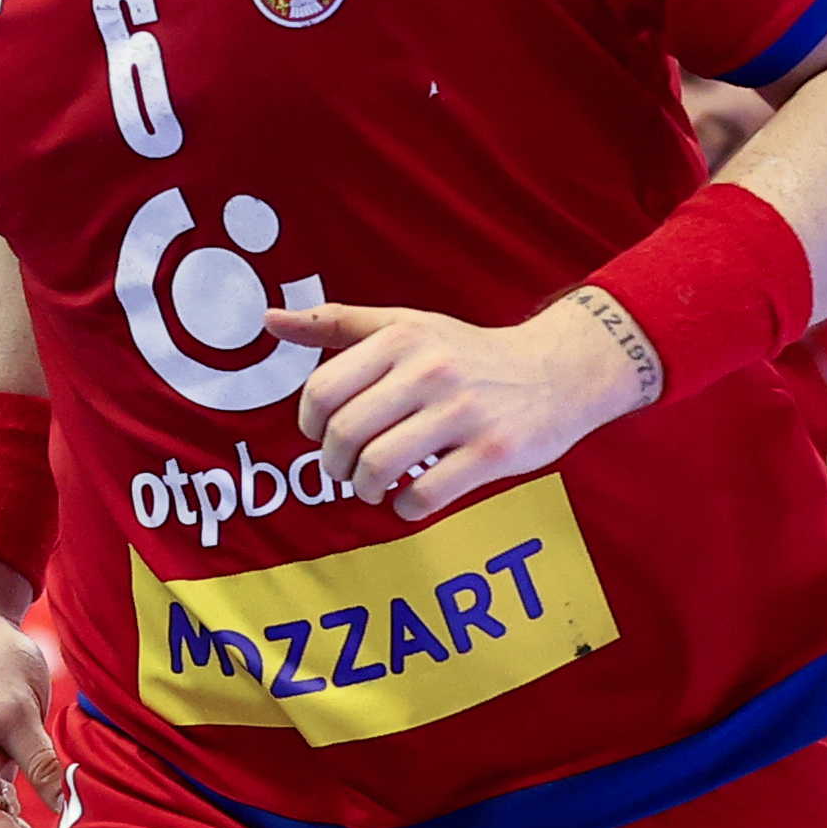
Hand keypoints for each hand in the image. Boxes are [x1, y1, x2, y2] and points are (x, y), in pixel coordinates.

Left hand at [273, 295, 639, 523]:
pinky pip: (424, 495)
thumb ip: (337, 324)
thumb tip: (269, 320)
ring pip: (379, 468)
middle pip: (345, 435)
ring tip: (375, 487)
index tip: (324, 437)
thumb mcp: (405, 325)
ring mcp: (464, 412)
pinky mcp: (494, 452)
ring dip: (365, 490)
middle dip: (334, 466)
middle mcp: (430, 370)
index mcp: (401, 338)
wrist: (557, 371)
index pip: (322, 391)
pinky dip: (405, 507)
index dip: (310, 427)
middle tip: (346, 472)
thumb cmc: (467, 352)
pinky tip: (411, 498)